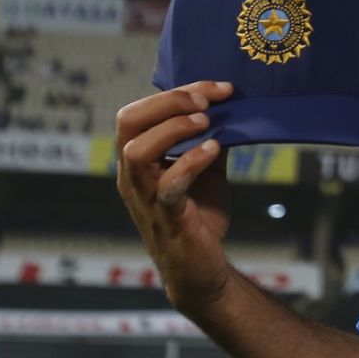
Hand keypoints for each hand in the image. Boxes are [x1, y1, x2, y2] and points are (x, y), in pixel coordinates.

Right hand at [115, 80, 234, 315]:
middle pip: (128, 123)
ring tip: (206, 122)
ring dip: (172, 129)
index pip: (139, 112)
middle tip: (205, 102)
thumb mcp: (206, 168)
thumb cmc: (199, 215)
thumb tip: (231, 104)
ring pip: (136, 152)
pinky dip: (189, 163)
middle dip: (167, 102)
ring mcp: (146, 197)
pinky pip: (168, 187)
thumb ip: (210, 137)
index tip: (217, 88)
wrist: (201, 269)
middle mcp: (133, 176)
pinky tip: (213, 151)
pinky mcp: (167, 218)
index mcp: (137, 160)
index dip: (176, 92)